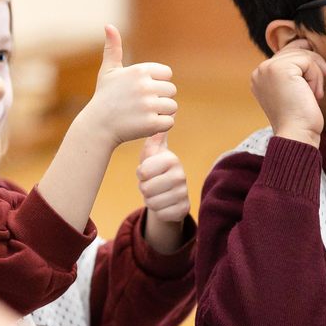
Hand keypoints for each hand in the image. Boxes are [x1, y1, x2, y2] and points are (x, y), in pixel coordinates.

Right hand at [79, 25, 177, 150]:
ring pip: (172, 107)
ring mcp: (148, 105)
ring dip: (162, 113)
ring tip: (144, 114)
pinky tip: (145, 125)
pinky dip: (160, 126)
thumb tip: (109, 25)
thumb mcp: (108, 71)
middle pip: (171, 91)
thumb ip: (113, 48)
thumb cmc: (104, 97)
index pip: (167, 74)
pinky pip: (169, 122)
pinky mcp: (151, 123)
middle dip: (160, 98)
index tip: (142, 91)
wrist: (97, 126)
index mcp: (139, 70)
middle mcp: (145, 86)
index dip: (157, 83)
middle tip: (142, 106)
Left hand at [137, 133, 191, 253]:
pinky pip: (160, 214)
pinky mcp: (184, 210)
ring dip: (150, 200)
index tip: (148, 171)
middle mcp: (181, 176)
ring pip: (152, 203)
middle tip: (153, 183)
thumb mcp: (153, 152)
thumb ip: (155, 135)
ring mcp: (184, 194)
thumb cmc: (156, 169)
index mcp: (172, 160)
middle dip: (145, 188)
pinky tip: (164, 203)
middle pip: (146, 189)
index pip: (143, 172)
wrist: (168, 193)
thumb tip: (169, 111)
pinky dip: (158, 211)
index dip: (141, 174)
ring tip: (157, 193)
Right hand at [250, 38, 325, 146]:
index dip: (307, 63)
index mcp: (260, 76)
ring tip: (316, 93)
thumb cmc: (301, 118)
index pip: (287, 54)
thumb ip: (296, 70)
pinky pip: (308, 61)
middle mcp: (260, 70)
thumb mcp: (295, 89)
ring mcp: (268, 68)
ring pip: (303, 54)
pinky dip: (316, 77)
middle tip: (322, 85)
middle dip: (314, 64)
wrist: (298, 135)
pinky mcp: (279, 69)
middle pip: (295, 49)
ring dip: (316, 73)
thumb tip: (309, 46)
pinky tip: (314, 94)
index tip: (318, 80)